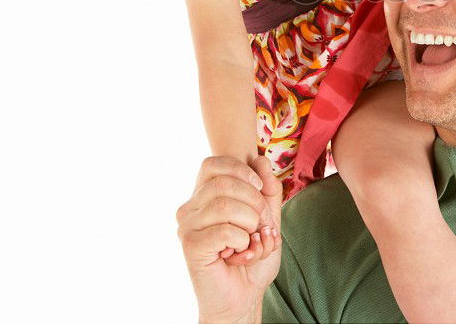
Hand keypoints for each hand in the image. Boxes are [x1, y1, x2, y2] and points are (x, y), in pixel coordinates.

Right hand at [176, 156, 282, 322]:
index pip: (214, 163)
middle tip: (261, 224)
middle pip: (225, 183)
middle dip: (255, 202)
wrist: (243, 296)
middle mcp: (190, 208)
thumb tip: (259, 159)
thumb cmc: (252, 256)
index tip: (259, 188)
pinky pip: (225, 231)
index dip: (242, 170)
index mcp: (203, 196)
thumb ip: (267, 188)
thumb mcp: (268, 217)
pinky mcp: (190, 246)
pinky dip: (243, 242)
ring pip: (225, 205)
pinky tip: (240, 254)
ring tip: (252, 241)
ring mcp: (187, 226)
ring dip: (251, 224)